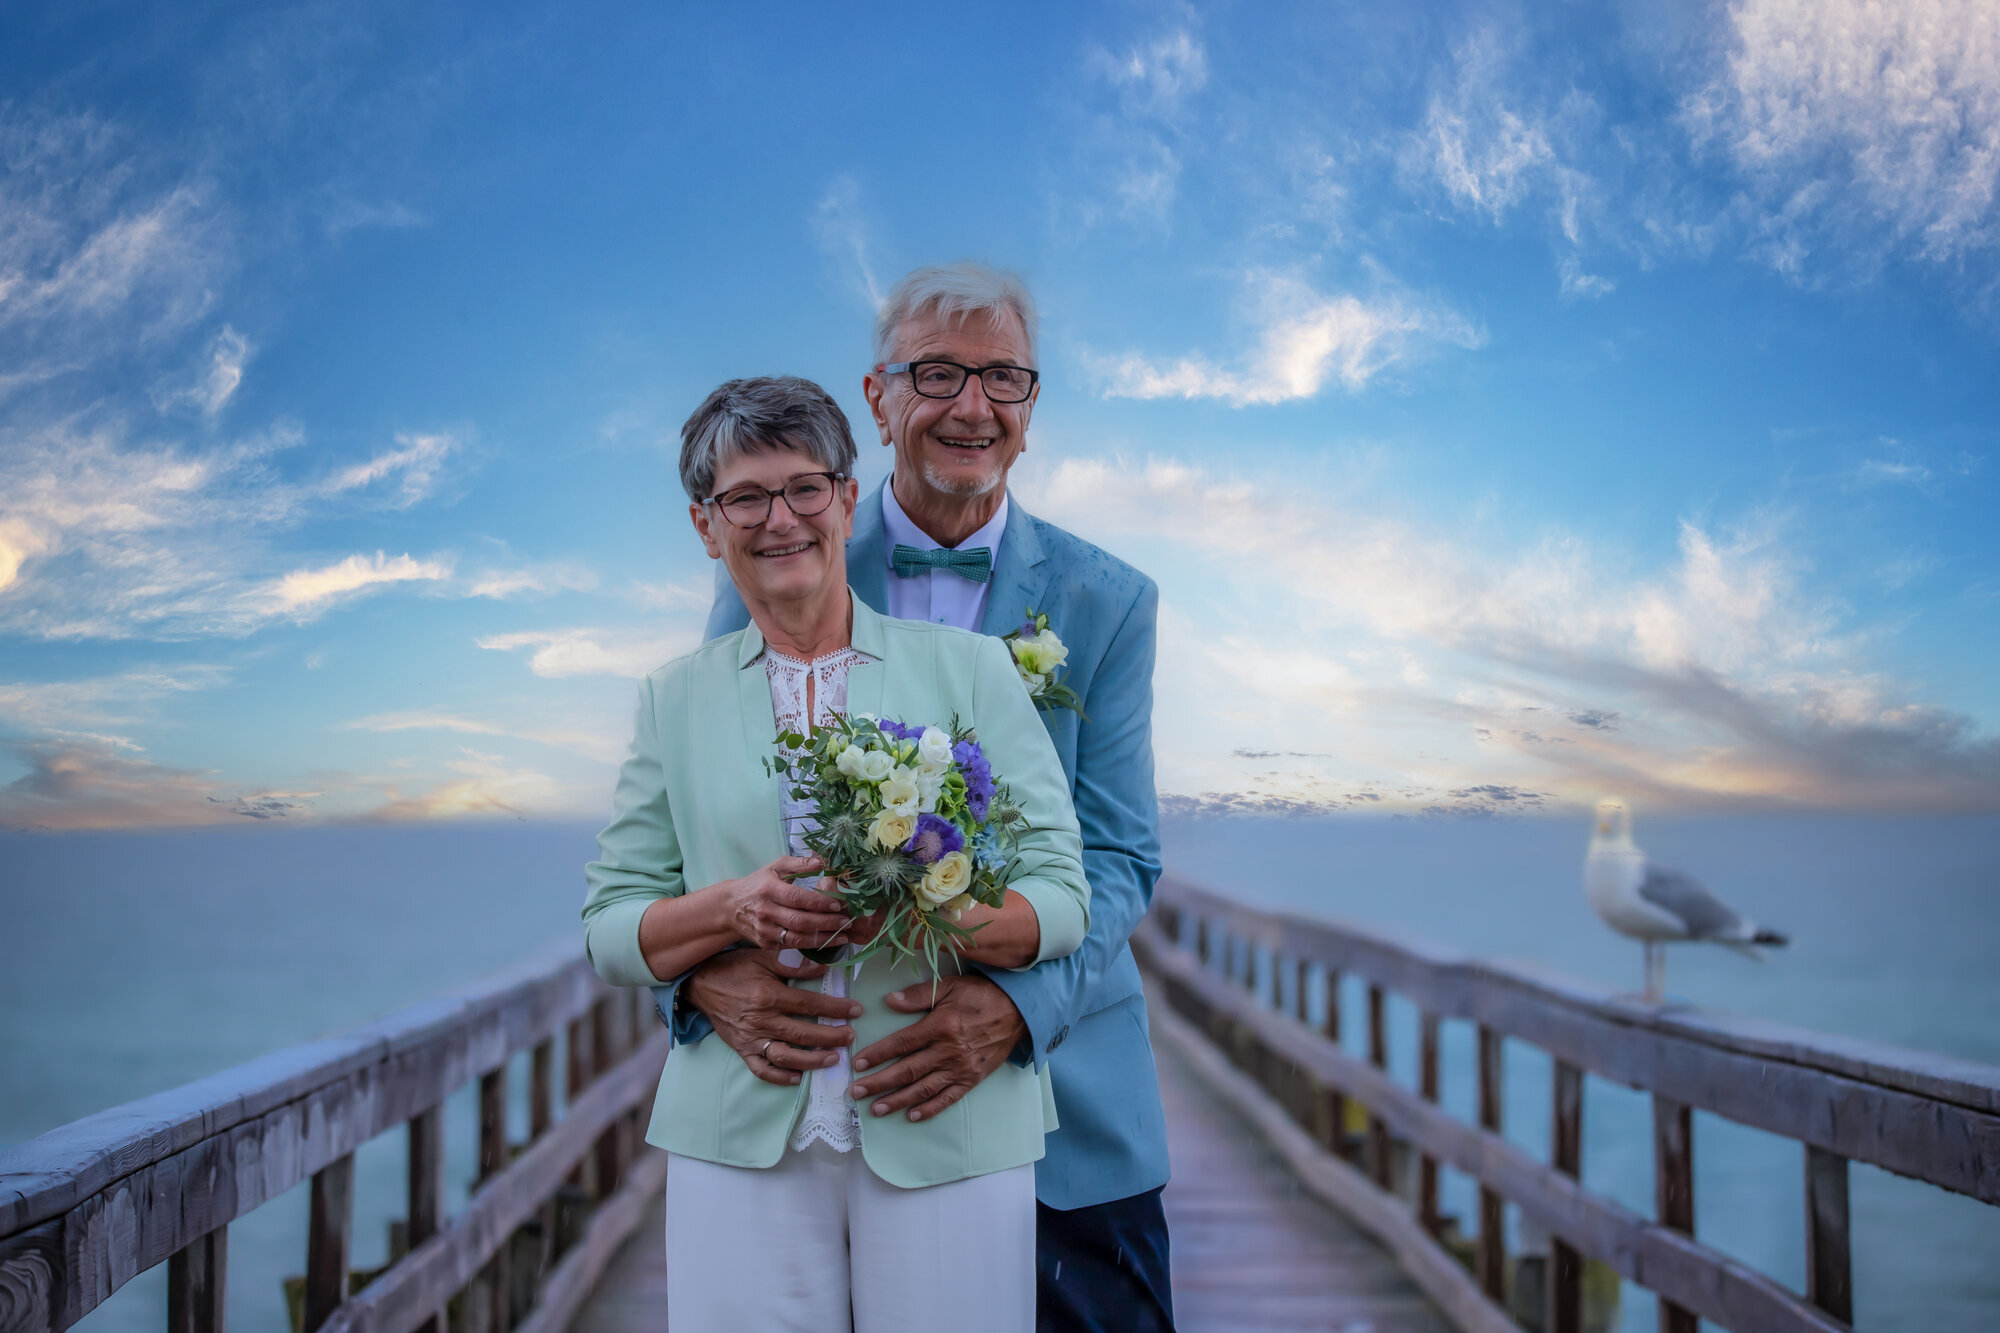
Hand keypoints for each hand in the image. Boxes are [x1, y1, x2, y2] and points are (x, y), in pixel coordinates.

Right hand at [684, 948, 861, 1086]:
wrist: (700, 984)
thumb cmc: (734, 968)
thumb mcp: (763, 957)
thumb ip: (793, 964)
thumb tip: (823, 968)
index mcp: (768, 996)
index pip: (809, 1004)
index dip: (835, 1008)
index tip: (855, 1010)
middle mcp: (761, 1021)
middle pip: (802, 1034)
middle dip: (830, 1037)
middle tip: (850, 1037)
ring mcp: (750, 1038)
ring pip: (784, 1056)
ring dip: (811, 1061)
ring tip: (832, 1059)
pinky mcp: (741, 1049)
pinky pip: (761, 1069)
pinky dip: (779, 1077)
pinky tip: (797, 1077)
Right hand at [723, 855, 852, 949]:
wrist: (731, 906)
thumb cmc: (759, 883)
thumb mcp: (775, 867)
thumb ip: (799, 863)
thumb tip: (822, 861)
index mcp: (769, 890)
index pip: (797, 898)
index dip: (818, 902)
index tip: (838, 904)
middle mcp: (766, 912)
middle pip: (800, 921)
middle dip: (826, 923)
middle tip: (846, 922)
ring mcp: (765, 931)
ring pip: (797, 939)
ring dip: (822, 939)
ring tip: (842, 936)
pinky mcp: (766, 944)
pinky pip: (791, 947)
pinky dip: (810, 946)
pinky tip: (826, 941)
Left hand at [848, 974, 1026, 1121]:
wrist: (1018, 1012)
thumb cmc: (980, 995)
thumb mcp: (949, 986)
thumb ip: (918, 995)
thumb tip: (888, 1001)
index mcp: (940, 1026)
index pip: (902, 1044)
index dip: (878, 1054)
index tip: (858, 1063)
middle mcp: (948, 1051)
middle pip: (907, 1071)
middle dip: (879, 1083)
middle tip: (856, 1092)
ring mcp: (961, 1068)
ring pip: (924, 1089)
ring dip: (898, 1100)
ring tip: (876, 1109)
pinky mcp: (972, 1079)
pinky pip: (948, 1098)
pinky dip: (929, 1109)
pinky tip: (911, 1116)